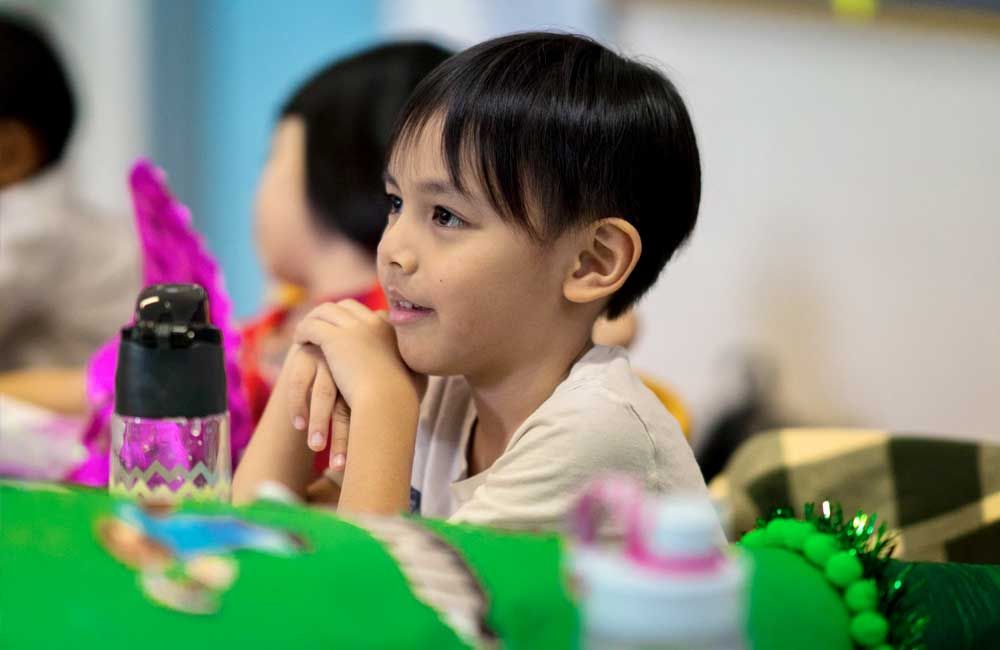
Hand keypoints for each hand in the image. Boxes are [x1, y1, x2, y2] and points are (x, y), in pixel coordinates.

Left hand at [288, 299, 420, 463]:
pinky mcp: (334, 338)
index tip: (343, 330)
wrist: (387, 402)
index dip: (352, 318)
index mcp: (393, 329)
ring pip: (325, 311)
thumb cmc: (403, 399)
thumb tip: (420, 376)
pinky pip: (312, 325)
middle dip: (330, 314)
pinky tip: (298, 343)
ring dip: (313, 320)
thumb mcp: (417, 379)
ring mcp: (354, 328)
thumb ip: (415, 371)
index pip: (368, 312)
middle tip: (319, 327)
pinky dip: (303, 331)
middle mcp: (374, 322)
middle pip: (345, 305)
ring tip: (304, 334)